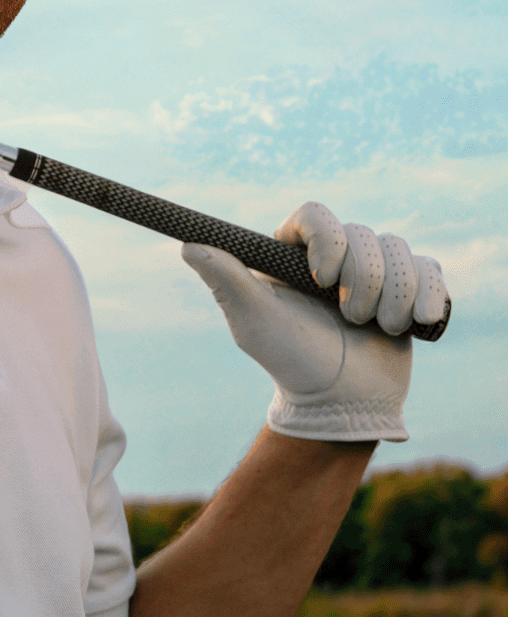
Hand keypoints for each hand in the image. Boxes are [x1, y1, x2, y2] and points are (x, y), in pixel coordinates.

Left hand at [181, 204, 447, 443]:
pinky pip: (429, 269)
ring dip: (393, 295)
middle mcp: (333, 254)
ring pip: (399, 250)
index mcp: (293, 252)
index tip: (322, 278)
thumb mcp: (253, 321)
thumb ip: (225, 279)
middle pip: (362, 234)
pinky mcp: (407, 289)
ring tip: (378, 328)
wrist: (339, 402)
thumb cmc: (289, 359)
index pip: (315, 214)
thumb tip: (187, 244)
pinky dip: (427, 295)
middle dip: (362, 281)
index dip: (327, 238)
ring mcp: (373, 270)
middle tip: (349, 318)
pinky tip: (416, 322)